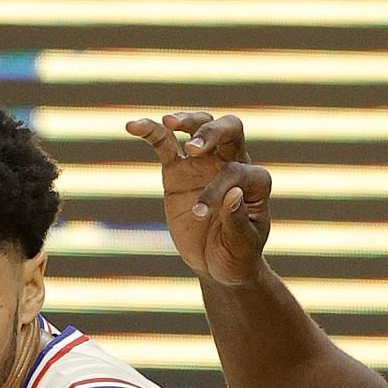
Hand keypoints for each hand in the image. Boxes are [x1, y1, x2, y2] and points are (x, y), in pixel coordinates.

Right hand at [125, 111, 271, 285]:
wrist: (218, 265)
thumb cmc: (237, 255)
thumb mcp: (241, 245)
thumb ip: (237, 221)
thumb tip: (233, 193)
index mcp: (254, 181)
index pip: (236, 170)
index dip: (218, 187)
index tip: (200, 213)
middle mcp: (232, 164)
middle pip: (229, 130)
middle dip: (212, 132)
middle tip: (193, 148)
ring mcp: (204, 165)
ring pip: (199, 127)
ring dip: (186, 121)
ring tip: (168, 122)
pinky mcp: (177, 172)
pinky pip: (165, 144)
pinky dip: (150, 132)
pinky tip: (133, 125)